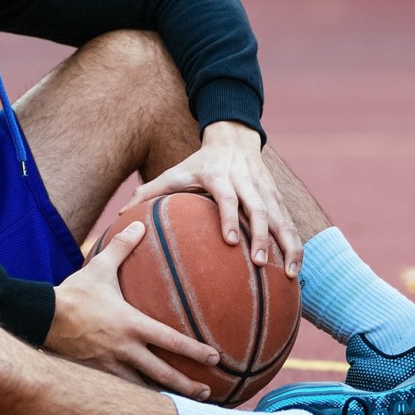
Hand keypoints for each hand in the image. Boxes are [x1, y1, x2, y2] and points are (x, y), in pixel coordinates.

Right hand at [45, 220, 219, 399]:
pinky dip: (136, 401)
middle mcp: (124, 350)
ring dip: (164, 399)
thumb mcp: (99, 266)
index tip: (215, 358)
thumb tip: (139, 222)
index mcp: (131, 325)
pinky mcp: (95, 376)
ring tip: (182, 409)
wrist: (39, 318)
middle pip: (163, 374)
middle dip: (187, 386)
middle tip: (209, 394)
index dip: (195, 351)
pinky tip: (146, 409)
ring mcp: (109, 367)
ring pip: (143, 389)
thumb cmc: (73, 293)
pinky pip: (121, 392)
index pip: (171, 341)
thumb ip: (122, 246)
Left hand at [121, 121, 302, 278]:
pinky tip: (296, 270)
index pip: (229, 197)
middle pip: (260, 210)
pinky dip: (295, 245)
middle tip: (260, 263)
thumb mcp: (173, 172)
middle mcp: (247, 183)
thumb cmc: (198, 163)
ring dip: (287, 245)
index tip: (230, 241)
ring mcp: (266, 191)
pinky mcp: (278, 198)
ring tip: (290, 274)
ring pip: (282, 219)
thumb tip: (118, 217)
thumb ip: (147, 193)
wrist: (234, 139)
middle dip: (263, 236)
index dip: (230, 218)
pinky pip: (290, 223)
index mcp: (221, 177)